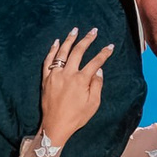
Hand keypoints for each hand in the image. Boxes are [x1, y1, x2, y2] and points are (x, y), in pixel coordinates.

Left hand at [38, 27, 115, 145]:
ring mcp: (55, 75)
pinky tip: (57, 42)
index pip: (95, 62)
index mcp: (81, 80)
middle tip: (93, 31)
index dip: (104, 53)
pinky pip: (48, 61)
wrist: (55, 126)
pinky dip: (52, 50)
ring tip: (75, 30)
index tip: (110, 46)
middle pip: (78, 52)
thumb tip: (99, 71)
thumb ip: (97, 85)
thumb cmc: (76, 117)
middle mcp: (68, 74)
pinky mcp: (46, 79)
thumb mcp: (93, 104)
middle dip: (87, 40)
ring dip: (69, 40)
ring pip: (62, 52)